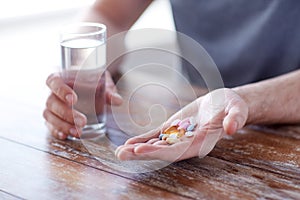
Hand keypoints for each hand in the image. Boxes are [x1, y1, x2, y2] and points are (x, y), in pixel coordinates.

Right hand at [43, 71, 122, 139]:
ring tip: (78, 132)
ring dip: (63, 125)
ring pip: (50, 116)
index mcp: (61, 78)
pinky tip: (66, 135)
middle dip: (66, 113)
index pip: (54, 81)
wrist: (87, 88)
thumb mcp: (101, 83)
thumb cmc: (91, 83)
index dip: (61, 90)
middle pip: (52, 102)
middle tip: (82, 121)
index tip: (73, 99)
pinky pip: (50, 126)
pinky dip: (56, 131)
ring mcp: (51, 107)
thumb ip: (108, 91)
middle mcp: (53, 93)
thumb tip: (117, 100)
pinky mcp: (53, 119)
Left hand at [115, 88, 247, 161]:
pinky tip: (129, 142)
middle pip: (163, 151)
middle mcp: (188, 143)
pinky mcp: (174, 127)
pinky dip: (143, 138)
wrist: (224, 103)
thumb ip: (235, 119)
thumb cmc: (233, 107)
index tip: (140, 150)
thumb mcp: (237, 110)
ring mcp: (179, 136)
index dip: (160, 152)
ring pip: (156, 144)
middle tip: (121, 155)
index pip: (178, 150)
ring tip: (119, 152)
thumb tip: (232, 128)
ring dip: (138, 149)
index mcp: (202, 141)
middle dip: (142, 153)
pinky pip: (157, 135)